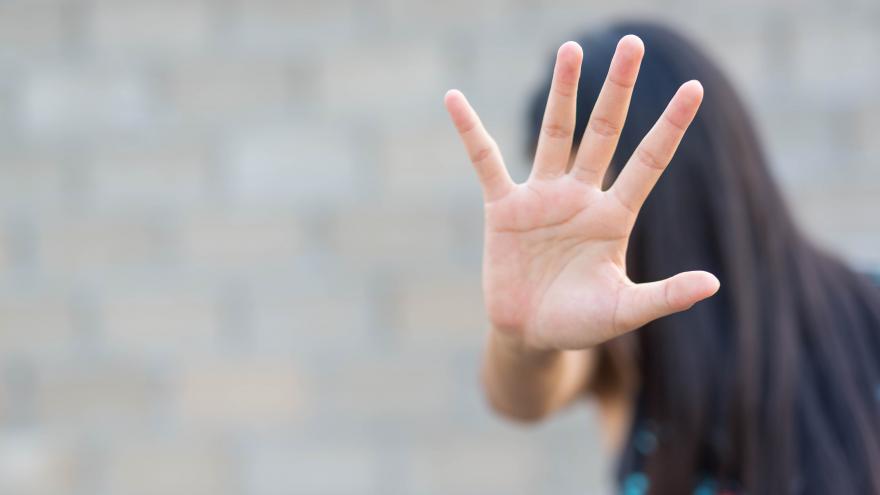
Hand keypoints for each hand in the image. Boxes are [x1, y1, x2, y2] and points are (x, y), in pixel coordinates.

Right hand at [445, 36, 719, 350]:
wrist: (531, 335)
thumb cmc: (581, 323)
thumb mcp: (624, 310)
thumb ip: (664, 295)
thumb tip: (714, 283)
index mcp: (614, 217)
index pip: (648, 162)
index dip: (670, 126)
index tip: (695, 89)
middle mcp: (581, 196)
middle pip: (603, 131)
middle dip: (617, 89)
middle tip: (632, 43)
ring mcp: (542, 197)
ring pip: (554, 132)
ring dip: (562, 91)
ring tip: (571, 48)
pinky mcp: (504, 207)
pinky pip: (485, 161)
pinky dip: (470, 131)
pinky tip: (455, 99)